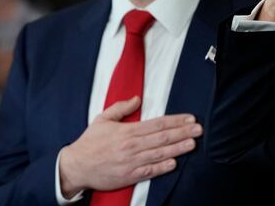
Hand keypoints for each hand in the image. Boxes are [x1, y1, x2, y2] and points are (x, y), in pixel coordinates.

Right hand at [59, 97, 201, 197]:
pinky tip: (174, 163)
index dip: (175, 121)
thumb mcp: (103, 119)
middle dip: (183, 133)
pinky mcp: (128, 175)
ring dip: (178, 148)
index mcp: (127, 131)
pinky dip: (162, 167)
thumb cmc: (90, 143)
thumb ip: (121, 108)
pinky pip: (148, 171)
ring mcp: (131, 161)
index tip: (190, 118)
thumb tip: (137, 99)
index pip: (157, 124)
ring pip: (159, 154)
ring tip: (192, 143)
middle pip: (162, 138)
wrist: (75, 166)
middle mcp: (131, 146)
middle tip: (199, 129)